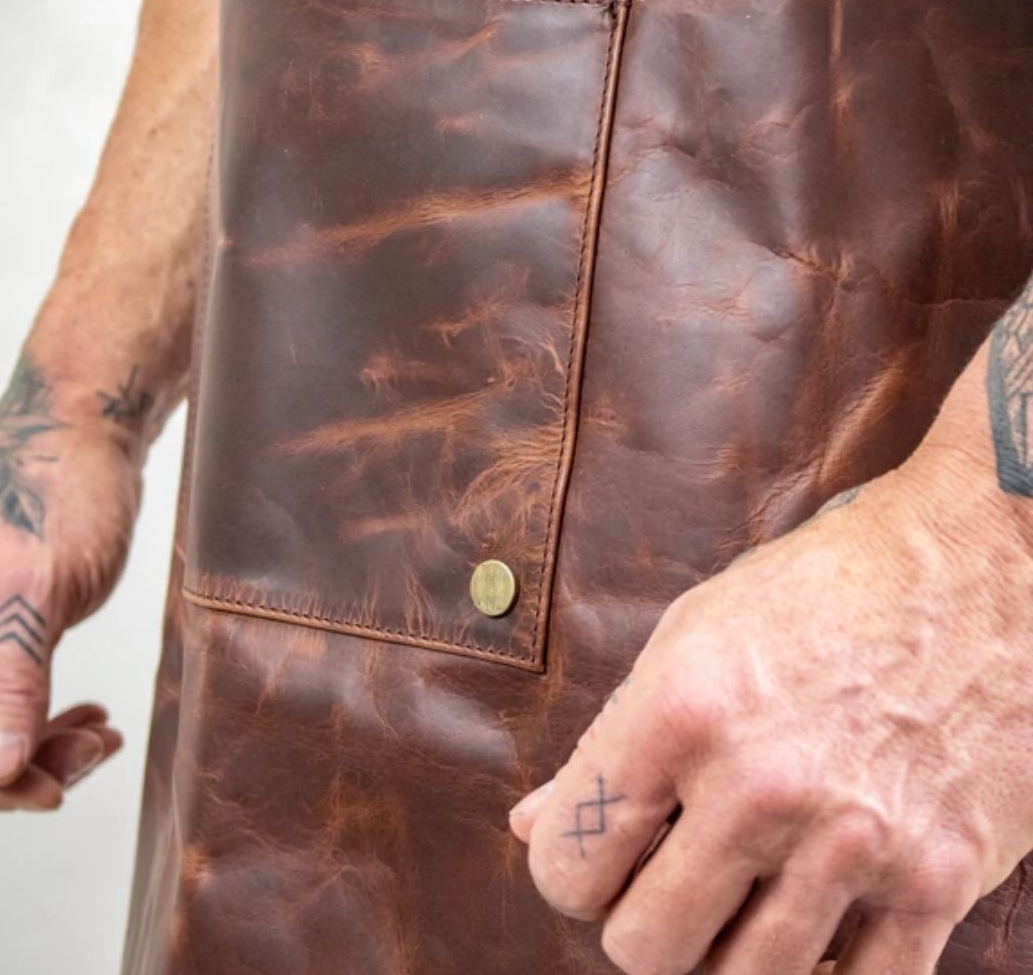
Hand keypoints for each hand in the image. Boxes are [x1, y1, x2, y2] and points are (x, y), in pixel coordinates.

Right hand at [0, 356, 137, 804]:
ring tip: (99, 741)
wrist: (86, 433)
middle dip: (14, 767)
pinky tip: (88, 721)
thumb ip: (9, 675)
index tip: (46, 789)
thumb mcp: (36, 582)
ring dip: (36, 746)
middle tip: (88, 758)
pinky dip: (43, 719)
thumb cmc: (55, 485)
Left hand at [509, 456, 1032, 973]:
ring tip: (739, 892)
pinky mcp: (938, 879)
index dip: (571, 869)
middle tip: (669, 877)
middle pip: (644, 948)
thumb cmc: (816, 594)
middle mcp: (759, 785)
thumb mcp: (689, 639)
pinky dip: (823, 971)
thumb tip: (532, 827)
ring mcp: (853, 842)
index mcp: (679, 714)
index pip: (568, 866)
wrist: (972, 569)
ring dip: (727, 950)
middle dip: (642, 920)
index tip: (600, 854)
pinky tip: (812, 921)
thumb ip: (609, 744)